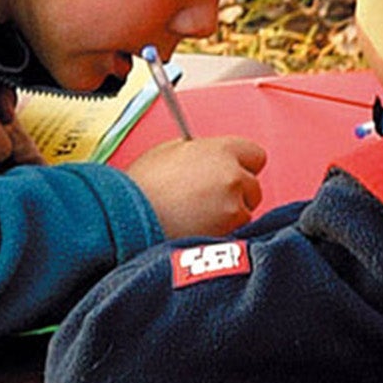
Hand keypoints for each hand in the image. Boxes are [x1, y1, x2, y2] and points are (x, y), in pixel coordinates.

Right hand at [126, 137, 266, 238]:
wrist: (127, 219)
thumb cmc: (143, 186)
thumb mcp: (169, 151)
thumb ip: (201, 152)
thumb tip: (212, 158)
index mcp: (220, 150)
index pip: (255, 155)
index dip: (241, 165)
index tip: (230, 172)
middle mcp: (233, 176)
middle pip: (253, 186)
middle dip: (236, 192)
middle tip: (207, 199)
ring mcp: (233, 206)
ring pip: (245, 211)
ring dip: (229, 215)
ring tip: (196, 215)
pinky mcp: (229, 232)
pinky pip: (236, 232)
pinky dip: (222, 232)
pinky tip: (197, 228)